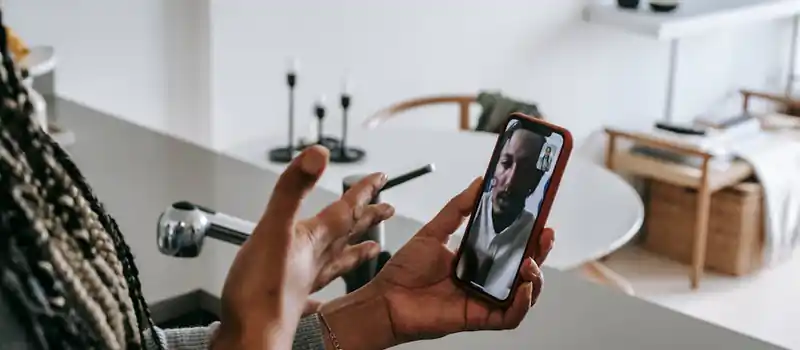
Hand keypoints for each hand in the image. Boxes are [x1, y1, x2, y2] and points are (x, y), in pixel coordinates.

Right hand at [213, 146, 394, 348]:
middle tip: (388, 207)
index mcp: (314, 240)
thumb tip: (317, 155)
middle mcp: (316, 259)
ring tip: (370, 247)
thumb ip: (293, 189)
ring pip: (338, 260)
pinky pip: (317, 288)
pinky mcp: (292, 299)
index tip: (381, 178)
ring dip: (354, 250)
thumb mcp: (274, 226)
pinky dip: (323, 286)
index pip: (347, 208)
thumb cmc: (261, 291)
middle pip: (350, 233)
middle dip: (368, 217)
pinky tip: (320, 294)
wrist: (252, 335)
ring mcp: (306, 281)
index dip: (364, 190)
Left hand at [320, 178, 554, 349]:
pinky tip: (524, 288)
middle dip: (541, 253)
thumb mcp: (434, 231)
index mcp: (475, 260)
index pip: (512, 248)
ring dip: (535, 278)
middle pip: (524, 269)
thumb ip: (458, 208)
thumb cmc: (404, 272)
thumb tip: (478, 184)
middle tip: (546, 235)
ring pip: (524, 294)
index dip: (529, 236)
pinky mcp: (479, 318)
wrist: (386, 300)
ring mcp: (484, 300)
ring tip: (531, 262)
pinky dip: (522, 304)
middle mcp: (483, 281)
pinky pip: (510, 317)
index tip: (540, 218)